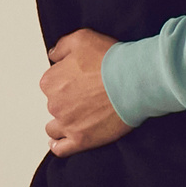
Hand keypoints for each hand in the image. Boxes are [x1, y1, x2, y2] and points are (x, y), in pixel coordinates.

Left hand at [40, 29, 134, 156]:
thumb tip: (53, 56)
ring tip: (78, 118)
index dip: (67, 81)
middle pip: (54, 104)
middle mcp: (54, 104)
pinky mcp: (81, 139)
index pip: (51, 83)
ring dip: (62, 123)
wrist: (135, 80)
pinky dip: (58, 145)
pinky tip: (61, 142)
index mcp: (51, 81)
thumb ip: (62, 46)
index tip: (81, 80)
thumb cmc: (112, 60)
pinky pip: (61, 148)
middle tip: (88, 96)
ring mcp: (67, 123)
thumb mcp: (82, 38)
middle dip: (67, 101)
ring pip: (54, 127)